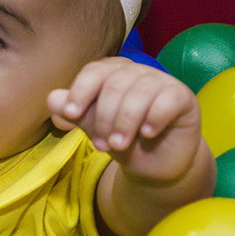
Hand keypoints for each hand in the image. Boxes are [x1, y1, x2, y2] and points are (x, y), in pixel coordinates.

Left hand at [47, 57, 203, 183]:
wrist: (155, 164)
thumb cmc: (123, 140)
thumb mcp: (95, 130)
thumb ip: (75, 114)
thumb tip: (52, 98)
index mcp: (112, 73)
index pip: (94, 72)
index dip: (81, 91)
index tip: (71, 114)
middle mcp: (137, 72)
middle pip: (114, 85)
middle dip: (103, 118)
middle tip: (101, 145)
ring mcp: (162, 82)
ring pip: (140, 92)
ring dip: (125, 122)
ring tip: (118, 146)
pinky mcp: (182, 97)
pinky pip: (168, 99)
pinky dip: (154, 117)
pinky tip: (147, 134)